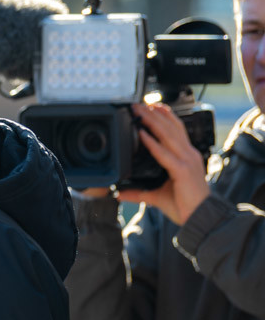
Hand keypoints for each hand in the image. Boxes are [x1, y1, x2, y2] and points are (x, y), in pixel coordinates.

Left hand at [119, 102, 210, 223]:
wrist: (199, 217)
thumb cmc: (184, 205)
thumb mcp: (155, 196)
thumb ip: (138, 193)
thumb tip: (119, 194)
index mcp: (186, 157)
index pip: (176, 130)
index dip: (165, 116)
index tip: (153, 105)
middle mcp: (188, 155)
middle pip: (171, 128)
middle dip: (155, 114)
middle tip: (140, 102)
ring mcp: (187, 161)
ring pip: (168, 135)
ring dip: (152, 121)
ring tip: (139, 111)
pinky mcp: (183, 170)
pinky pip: (165, 153)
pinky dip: (153, 143)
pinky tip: (142, 134)